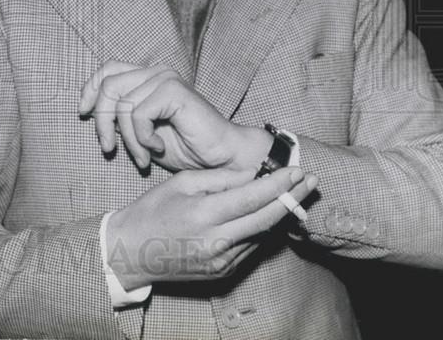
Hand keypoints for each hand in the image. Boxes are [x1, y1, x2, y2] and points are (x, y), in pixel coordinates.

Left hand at [80, 61, 270, 172]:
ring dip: (129, 140)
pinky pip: (138, 114)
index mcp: (148, 78)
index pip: (108, 70)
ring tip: (143, 157)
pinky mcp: (173, 91)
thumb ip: (122, 119)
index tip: (82, 113)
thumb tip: (92, 113)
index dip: (89, 89)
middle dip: (101, 121)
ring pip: (122, 106)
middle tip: (108, 148)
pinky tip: (158, 148)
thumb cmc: (187, 148)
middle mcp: (156, 72)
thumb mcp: (142, 133)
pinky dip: (142, 138)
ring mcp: (165, 79)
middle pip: (108, 86)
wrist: (223, 159)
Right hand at [106, 166, 316, 289]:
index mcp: (203, 214)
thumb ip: (219, 179)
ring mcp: (221, 260)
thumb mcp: (181, 183)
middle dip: (291, 198)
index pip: (251, 198)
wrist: (131, 252)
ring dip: (279, 214)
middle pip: (266, 219)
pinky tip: (264, 215)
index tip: (298, 170)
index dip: (278, 184)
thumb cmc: (152, 210)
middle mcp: (216, 241)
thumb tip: (252, 173)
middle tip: (311, 182)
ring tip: (293, 194)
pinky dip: (259, 230)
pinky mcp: (222, 273)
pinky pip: (249, 248)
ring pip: (261, 235)